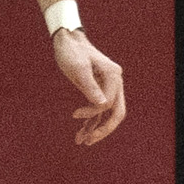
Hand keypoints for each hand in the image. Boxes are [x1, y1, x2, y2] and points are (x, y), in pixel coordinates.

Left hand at [52, 29, 125, 144]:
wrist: (67, 40)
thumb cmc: (71, 52)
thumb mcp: (78, 69)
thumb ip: (90, 87)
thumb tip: (101, 105)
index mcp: (113, 76)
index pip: (108, 103)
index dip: (92, 112)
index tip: (74, 114)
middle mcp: (115, 82)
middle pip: (117, 113)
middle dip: (103, 129)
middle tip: (88, 142)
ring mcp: (108, 87)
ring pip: (108, 114)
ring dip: (96, 129)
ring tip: (81, 141)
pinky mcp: (98, 90)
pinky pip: (99, 110)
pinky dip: (92, 121)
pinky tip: (81, 132)